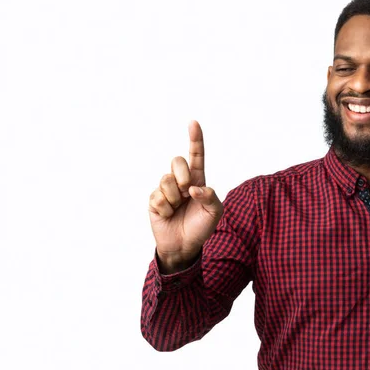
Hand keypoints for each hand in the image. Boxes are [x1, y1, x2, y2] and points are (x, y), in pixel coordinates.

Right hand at [148, 121, 222, 273]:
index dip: (195, 139)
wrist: (185, 246)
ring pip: (166, 179)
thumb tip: (193, 188)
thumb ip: (210, 196)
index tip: (193, 122)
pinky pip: (158, 196)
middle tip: (188, 192)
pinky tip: (168, 214)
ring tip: (178, 208)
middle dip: (183, 175)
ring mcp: (166, 190)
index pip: (196, 155)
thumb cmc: (201, 227)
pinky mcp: (154, 200)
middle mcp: (181, 181)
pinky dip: (166, 208)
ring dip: (175, 197)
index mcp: (198, 180)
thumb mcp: (215, 212)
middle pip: (177, 161)